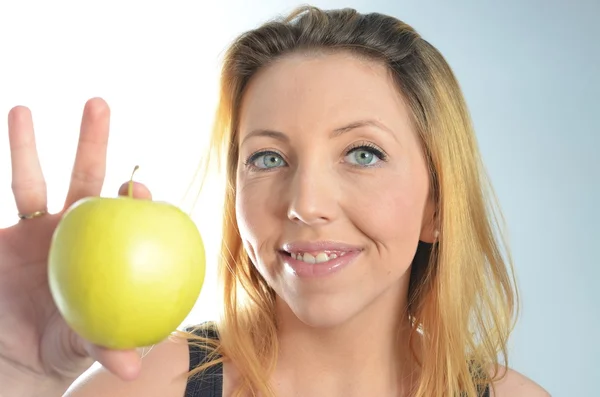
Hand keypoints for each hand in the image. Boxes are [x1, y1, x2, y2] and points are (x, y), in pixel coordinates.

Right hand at [0, 98, 149, 391]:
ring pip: (30, 178)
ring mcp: (34, 228)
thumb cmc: (60, 347)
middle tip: (99, 103)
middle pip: (84, 176)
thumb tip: (136, 366)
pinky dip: (0, 171)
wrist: (16, 353)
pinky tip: (2, 132)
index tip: (138, 188)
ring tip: (22, 109)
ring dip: (27, 145)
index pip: (124, 211)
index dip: (135, 194)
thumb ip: (106, 347)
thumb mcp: (82, 345)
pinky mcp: (1, 235)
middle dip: (93, 140)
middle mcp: (73, 229)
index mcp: (103, 246)